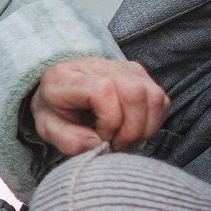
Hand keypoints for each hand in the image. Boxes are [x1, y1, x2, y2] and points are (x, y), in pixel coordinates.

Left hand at [29, 57, 169, 155]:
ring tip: (124, 138)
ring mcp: (124, 68)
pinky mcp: (140, 75)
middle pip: (134, 92)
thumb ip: (69, 141)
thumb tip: (99, 144)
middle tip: (115, 143)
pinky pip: (161, 100)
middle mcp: (99, 66)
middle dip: (131, 129)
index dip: (108, 121)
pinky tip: (133, 129)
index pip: (102, 90)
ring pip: (153, 95)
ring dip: (144, 127)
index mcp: (67, 78)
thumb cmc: (56, 111)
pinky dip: (152, 122)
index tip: (100, 137)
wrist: (61, 92)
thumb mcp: (49, 129)